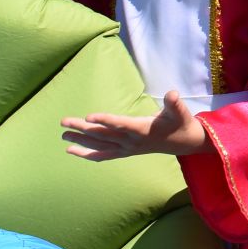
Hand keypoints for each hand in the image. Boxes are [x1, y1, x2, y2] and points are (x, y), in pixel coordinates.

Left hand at [61, 90, 208, 159]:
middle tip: (64, 122)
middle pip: (104, 135)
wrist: (183, 143)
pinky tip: (73, 151)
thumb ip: (174, 103)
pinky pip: (103, 155)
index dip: (105, 121)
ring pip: (100, 145)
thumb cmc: (180, 122)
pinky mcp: (126, 152)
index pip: (121, 125)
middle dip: (83, 129)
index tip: (88, 117)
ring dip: (80, 141)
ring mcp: (128, 149)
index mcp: (143, 129)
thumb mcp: (180, 111)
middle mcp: (132, 141)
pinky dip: (88, 154)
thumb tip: (173, 94)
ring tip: (63, 136)